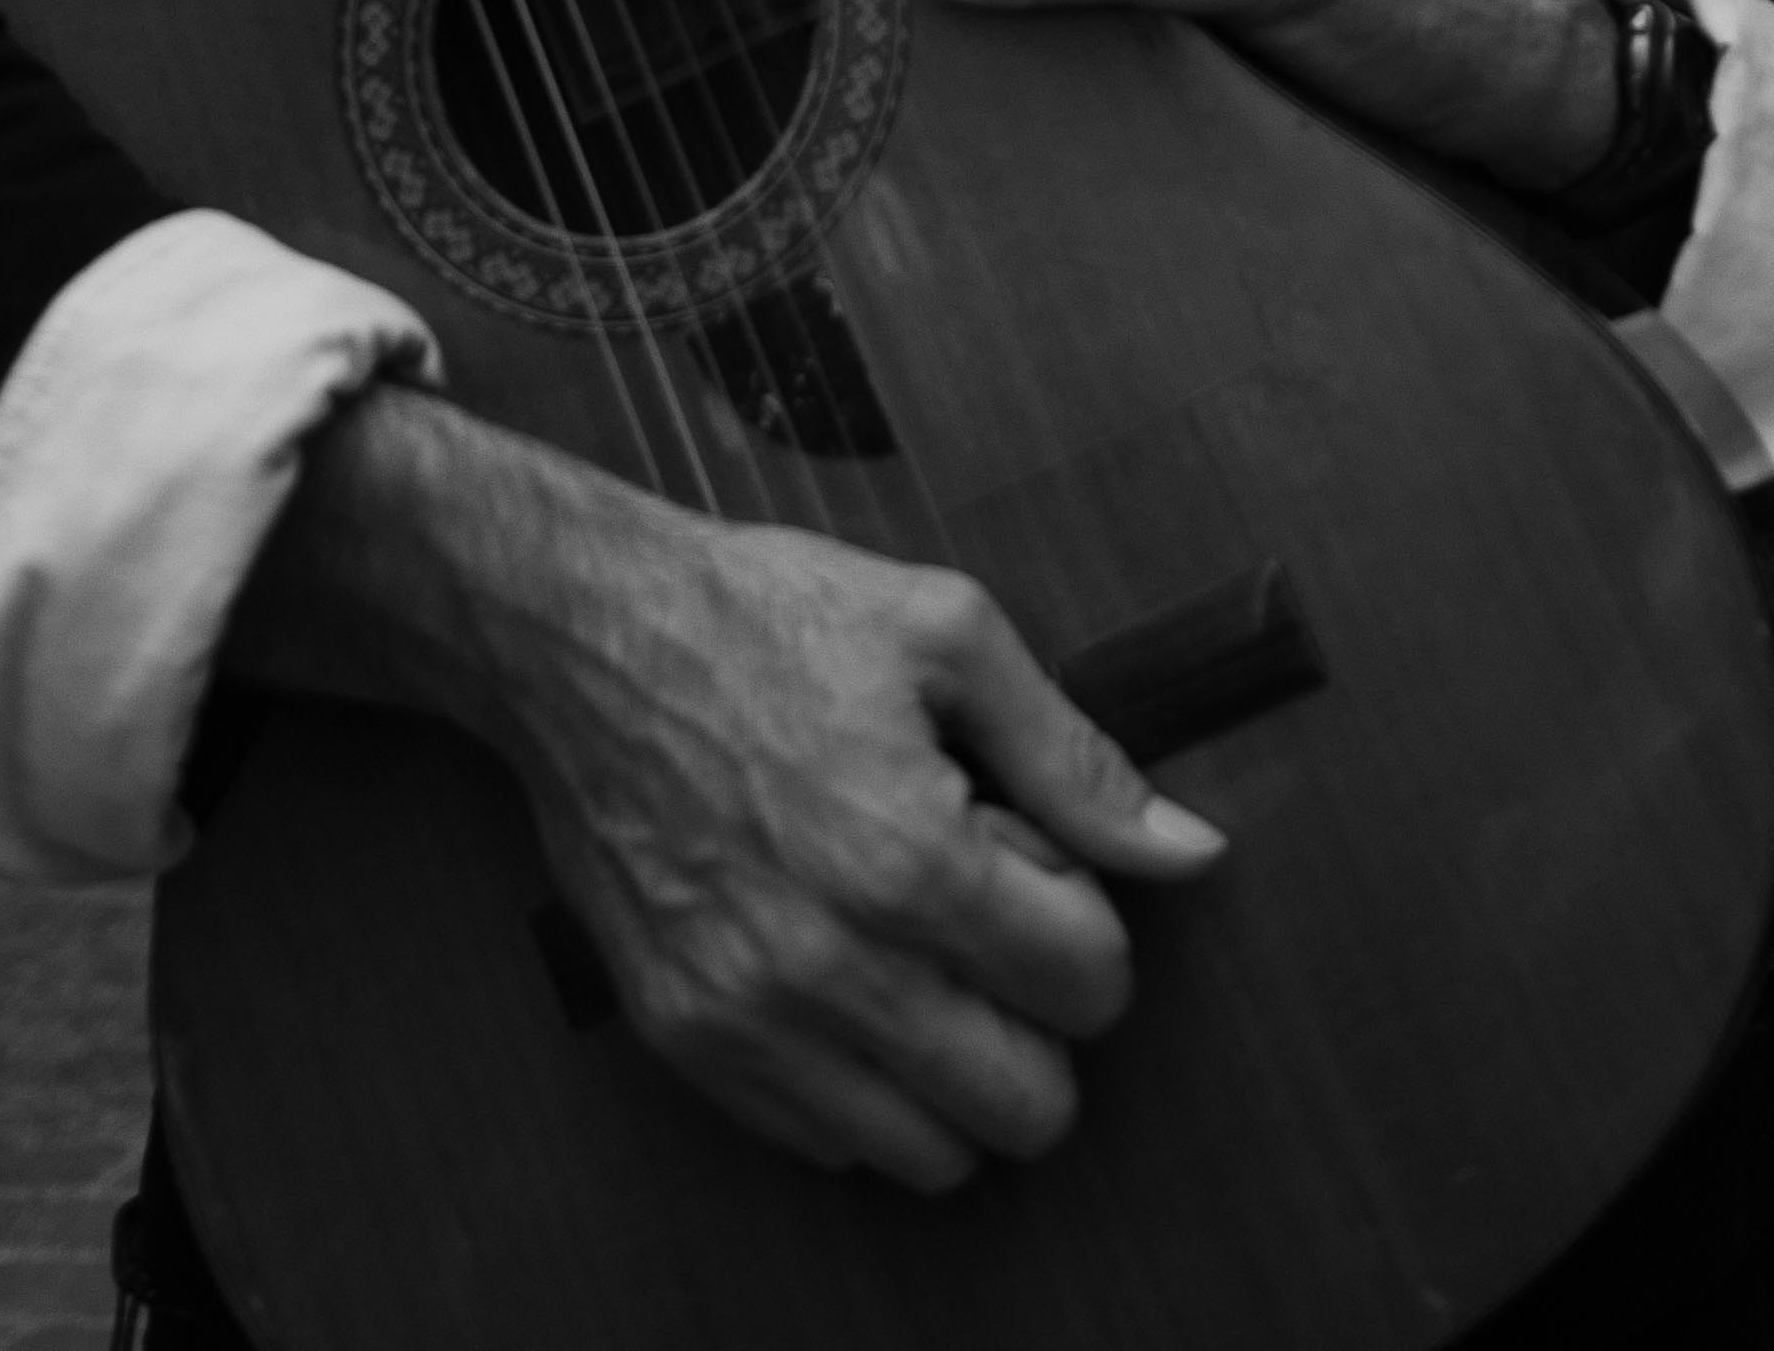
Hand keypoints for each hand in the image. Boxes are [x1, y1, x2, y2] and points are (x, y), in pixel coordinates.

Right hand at [234, 390, 1224, 1187]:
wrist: (580, 640)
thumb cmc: (769, 618)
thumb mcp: (948, 636)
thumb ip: (1078, 762)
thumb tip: (1192, 853)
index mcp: (908, 857)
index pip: (1090, 986)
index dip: (1092, 925)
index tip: (1040, 866)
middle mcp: (826, 964)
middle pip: (1025, 1106)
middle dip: (1043, 1024)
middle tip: (994, 928)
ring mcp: (746, 1017)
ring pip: (930, 1154)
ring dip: (959, 1074)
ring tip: (920, 958)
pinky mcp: (683, 1038)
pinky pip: (825, 1142)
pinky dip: (865, 1087)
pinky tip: (847, 977)